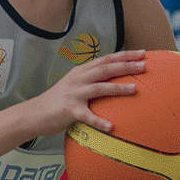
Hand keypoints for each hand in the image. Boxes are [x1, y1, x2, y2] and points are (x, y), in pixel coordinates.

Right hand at [21, 51, 145, 137]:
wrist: (34, 113)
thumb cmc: (58, 101)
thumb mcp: (74, 85)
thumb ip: (91, 80)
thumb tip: (112, 79)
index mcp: (81, 72)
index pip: (106, 59)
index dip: (124, 55)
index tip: (142, 53)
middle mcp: (78, 79)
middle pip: (105, 69)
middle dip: (126, 65)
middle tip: (144, 65)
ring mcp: (73, 94)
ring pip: (99, 88)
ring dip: (117, 88)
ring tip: (134, 89)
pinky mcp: (69, 110)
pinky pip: (87, 116)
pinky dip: (99, 121)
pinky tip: (111, 127)